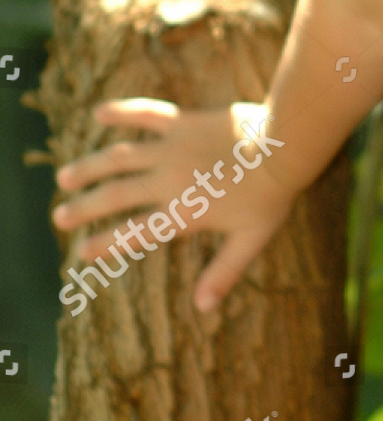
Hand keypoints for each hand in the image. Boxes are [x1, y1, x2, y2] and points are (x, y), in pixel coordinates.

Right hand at [53, 100, 296, 312]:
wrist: (284, 145)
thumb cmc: (271, 195)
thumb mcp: (251, 240)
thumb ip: (224, 272)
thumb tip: (204, 308)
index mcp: (182, 212)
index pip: (134, 233)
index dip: (106, 244)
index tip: (82, 253)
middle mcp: (168, 180)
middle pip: (114, 196)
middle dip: (84, 207)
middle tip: (59, 216)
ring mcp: (172, 148)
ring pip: (119, 157)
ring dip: (89, 167)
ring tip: (64, 176)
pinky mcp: (182, 122)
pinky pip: (145, 115)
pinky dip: (121, 112)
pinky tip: (98, 113)